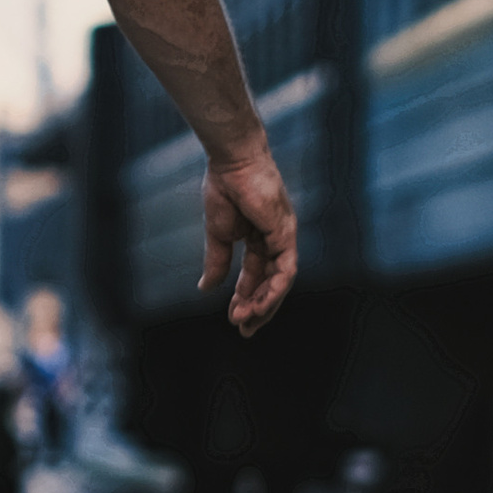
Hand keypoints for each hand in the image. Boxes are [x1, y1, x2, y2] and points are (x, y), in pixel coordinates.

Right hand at [198, 137, 296, 334]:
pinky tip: (258, 304)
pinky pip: (284, 270)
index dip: (245, 297)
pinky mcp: (286, 234)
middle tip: (244, 330)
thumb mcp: (218, 234)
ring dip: (264, 304)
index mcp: (259, 238)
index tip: (233, 318)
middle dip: (258, 308)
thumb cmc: (224, 188)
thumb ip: (217, 262)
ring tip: (246, 321)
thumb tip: (206, 289)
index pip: (256, 275)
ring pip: (280, 281)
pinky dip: (273, 290)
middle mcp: (275, 240)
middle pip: (271, 282)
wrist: (231, 162)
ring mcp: (283, 237)